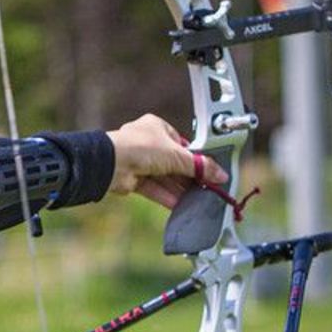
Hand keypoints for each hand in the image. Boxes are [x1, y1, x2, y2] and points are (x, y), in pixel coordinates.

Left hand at [107, 114, 227, 209]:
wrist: (111, 163)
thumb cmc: (140, 148)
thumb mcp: (178, 156)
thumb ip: (200, 166)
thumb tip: (220, 174)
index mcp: (157, 127)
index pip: (182, 144)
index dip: (195, 158)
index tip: (209, 171)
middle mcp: (146, 143)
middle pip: (173, 162)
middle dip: (187, 177)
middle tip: (205, 188)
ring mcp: (137, 161)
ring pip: (163, 177)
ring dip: (178, 189)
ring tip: (195, 200)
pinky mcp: (131, 179)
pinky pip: (153, 188)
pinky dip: (165, 195)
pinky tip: (178, 204)